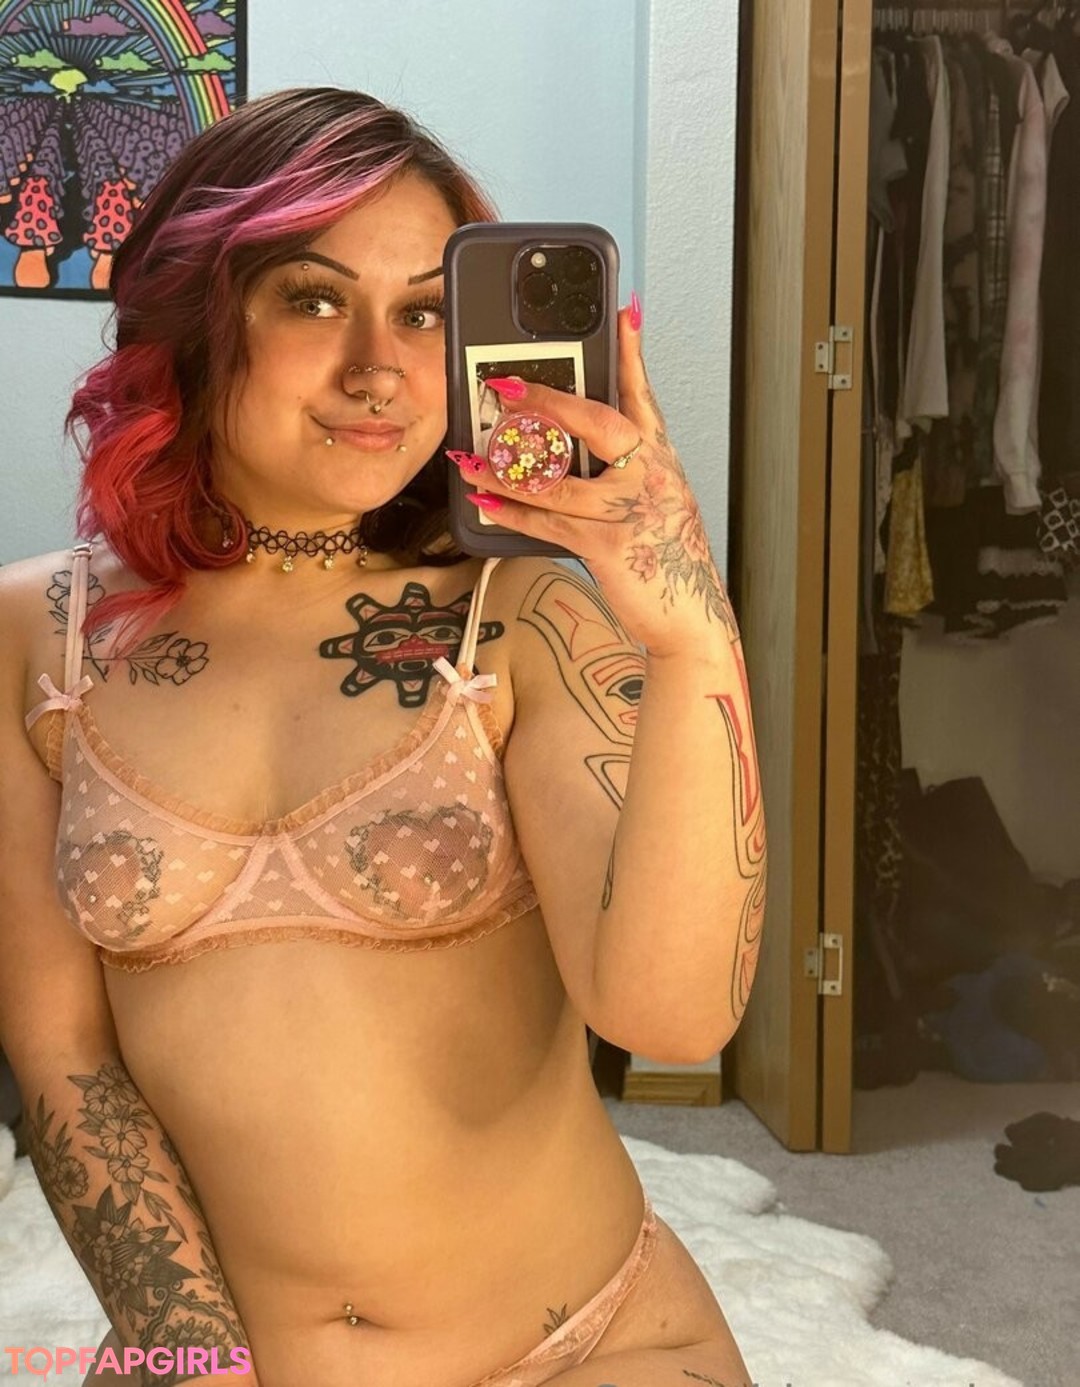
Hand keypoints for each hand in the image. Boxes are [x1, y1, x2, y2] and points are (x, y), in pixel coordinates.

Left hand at [448, 299, 735, 657]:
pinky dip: (510, 513)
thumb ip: (623, 468)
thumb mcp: (655, 498)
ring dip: (504, 470)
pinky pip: (547, 522)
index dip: (631, 350)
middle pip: (592, 420)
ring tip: (469, 460)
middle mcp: (647, 472)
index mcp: (658, 455)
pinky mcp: (606, 543)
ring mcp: (627, 507)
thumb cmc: (666, 553)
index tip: (623, 310)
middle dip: (542, 399)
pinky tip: (483, 503)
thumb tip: (568, 447)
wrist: (689, 609)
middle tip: (501, 384)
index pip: (642, 392)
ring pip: (555, 478)